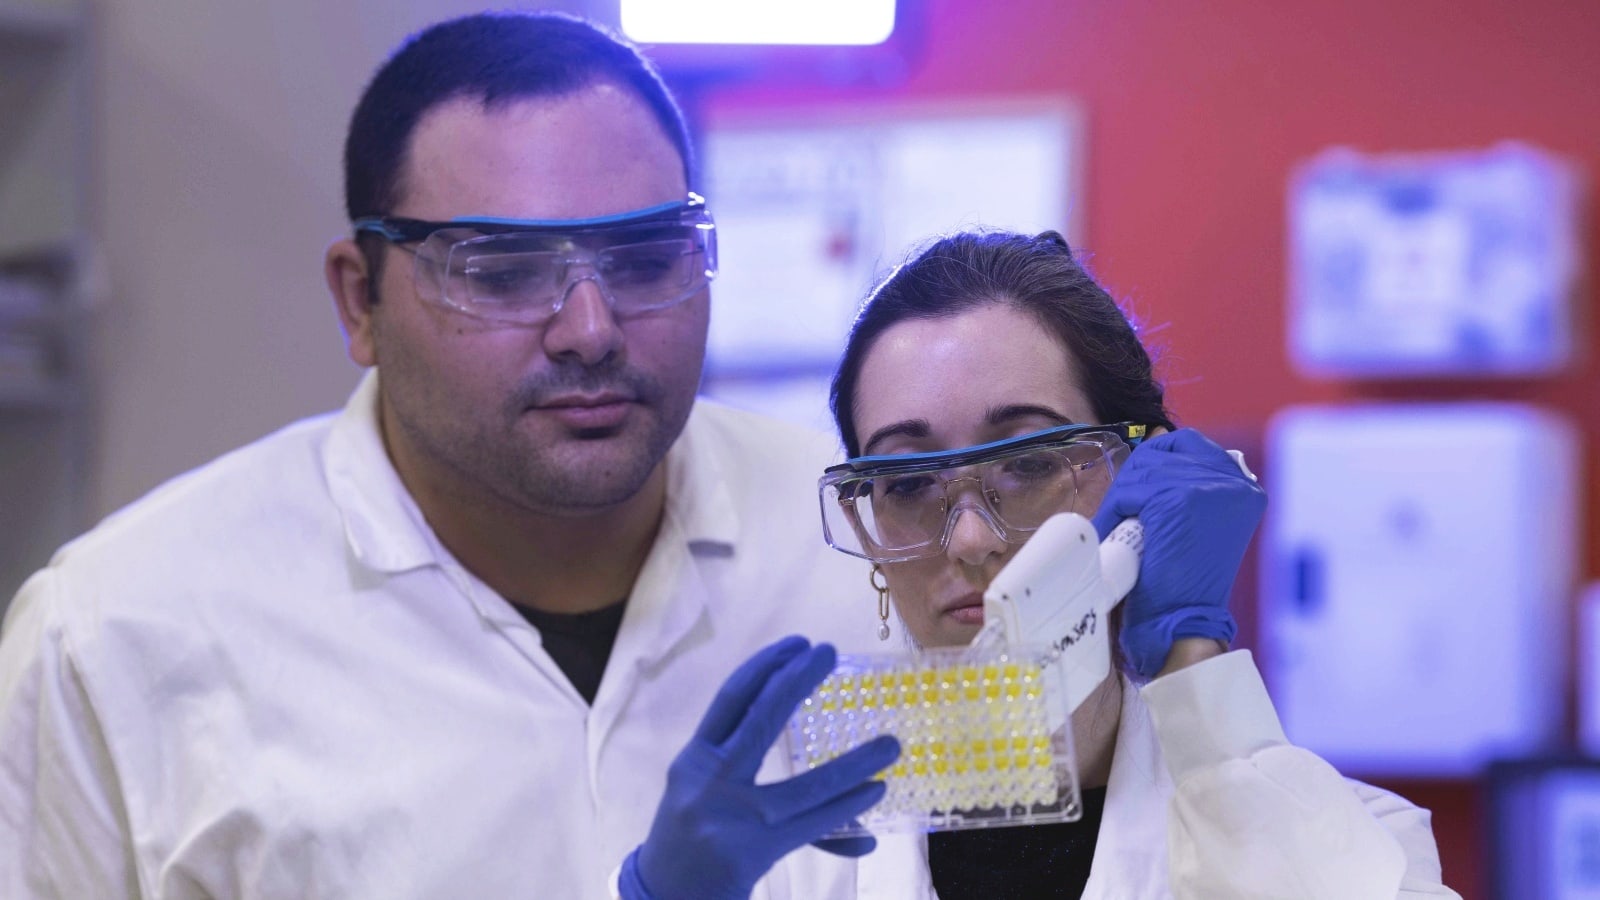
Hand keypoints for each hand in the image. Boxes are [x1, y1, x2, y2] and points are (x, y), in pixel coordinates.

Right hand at [618, 636, 900, 899]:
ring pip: (808, 785)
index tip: (797, 643)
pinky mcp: (755, 850)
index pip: (730, 698)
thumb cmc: (691, 837)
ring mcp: (733, 816)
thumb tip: (804, 753)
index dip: (764, 665)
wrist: (662, 894)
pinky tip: (874, 792)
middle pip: (760, 718)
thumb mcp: (705, 796)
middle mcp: (708, 780)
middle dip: (797, 680)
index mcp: (694, 759)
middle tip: (830, 652)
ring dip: (855, 764)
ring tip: (890, 745)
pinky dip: (848, 807)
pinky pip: (814, 824)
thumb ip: (754, 776)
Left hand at [1090, 429, 1265, 678]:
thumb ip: (1183, 479)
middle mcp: (1234, 481)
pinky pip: (1130, 491)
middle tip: (1126, 513)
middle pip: (1163, 451)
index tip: (1140, 489)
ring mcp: (1209, 487)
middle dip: (1135, 480)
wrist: (1184, 619)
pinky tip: (1118, 532)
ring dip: (1123, 498)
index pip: (1188, 444)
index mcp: (1244, 486)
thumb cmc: (1184, 578)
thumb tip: (1158, 431)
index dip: (1155, 462)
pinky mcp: (1180, 498)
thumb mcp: (1192, 520)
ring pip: (1143, 470)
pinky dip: (1115, 511)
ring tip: (1123, 528)